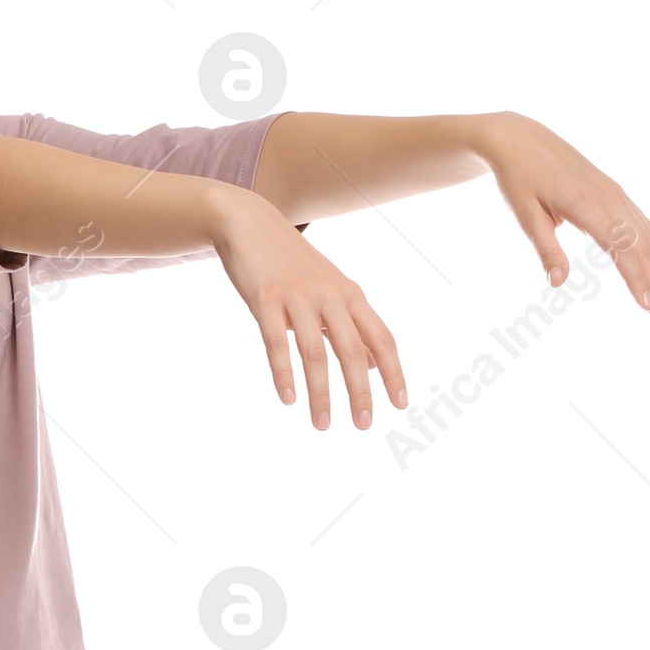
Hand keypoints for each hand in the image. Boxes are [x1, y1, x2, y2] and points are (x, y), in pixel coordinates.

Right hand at [209, 189, 406, 429]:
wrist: (250, 223)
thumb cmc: (292, 265)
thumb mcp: (330, 290)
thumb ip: (351, 325)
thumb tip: (374, 364)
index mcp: (350, 296)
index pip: (381, 339)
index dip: (393, 372)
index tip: (400, 405)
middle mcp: (330, 296)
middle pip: (352, 350)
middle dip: (360, 391)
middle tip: (364, 425)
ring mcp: (297, 297)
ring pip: (315, 352)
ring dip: (321, 393)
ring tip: (322, 425)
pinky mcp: (265, 299)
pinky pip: (276, 341)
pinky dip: (283, 372)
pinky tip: (288, 398)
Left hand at [477, 110, 649, 317]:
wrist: (520, 139)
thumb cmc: (519, 179)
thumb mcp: (525, 216)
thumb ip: (546, 249)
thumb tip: (558, 283)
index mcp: (587, 205)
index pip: (621, 248)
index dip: (636, 279)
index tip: (646, 307)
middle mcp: (609, 197)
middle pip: (643, 245)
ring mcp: (614, 193)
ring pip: (646, 234)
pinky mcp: (613, 191)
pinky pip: (640, 222)